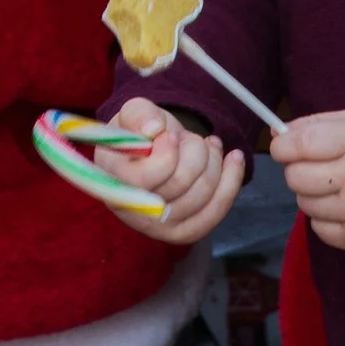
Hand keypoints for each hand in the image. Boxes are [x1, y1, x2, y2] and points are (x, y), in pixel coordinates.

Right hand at [105, 95, 243, 245]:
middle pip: (180, 183)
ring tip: (206, 146)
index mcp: (110, 181)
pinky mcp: (183, 232)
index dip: (166, 153)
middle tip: (189, 139)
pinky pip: (216, 211)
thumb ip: (139, 114)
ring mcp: (157, 227)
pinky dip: (232, 180)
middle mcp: (130, 211)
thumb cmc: (141, 133)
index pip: (143, 178)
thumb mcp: (134, 113)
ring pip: (203, 193)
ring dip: (213, 160)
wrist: (155, 152)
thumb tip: (153, 129)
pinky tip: (234, 158)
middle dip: (194, 150)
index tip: (171, 135)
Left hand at [274, 107, 344, 250]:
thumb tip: (277, 132)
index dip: (283, 145)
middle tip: (319, 166)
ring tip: (339, 185)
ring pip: (304, 204)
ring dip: (313, 194)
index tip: (284, 146)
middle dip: (298, 169)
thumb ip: (321, 123)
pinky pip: (318, 229)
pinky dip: (325, 217)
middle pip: (296, 177)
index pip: (302, 144)